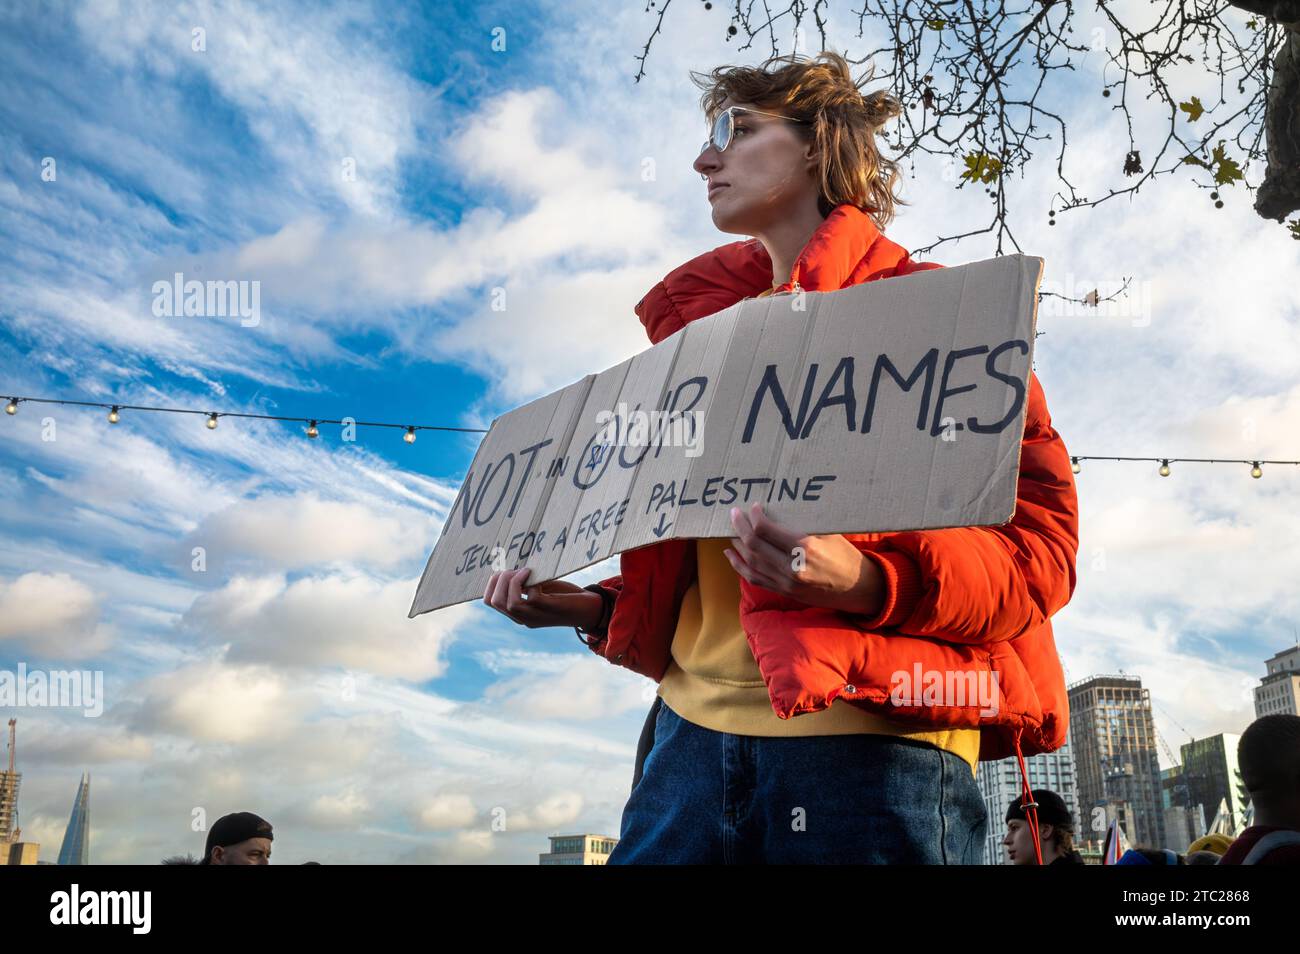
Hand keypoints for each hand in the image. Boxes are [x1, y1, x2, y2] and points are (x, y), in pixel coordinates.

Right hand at [483, 568, 604, 630]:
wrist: (591, 610)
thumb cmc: (566, 596)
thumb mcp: (541, 587)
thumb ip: (526, 582)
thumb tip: (511, 566)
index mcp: (519, 612)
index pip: (490, 602)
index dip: (490, 583)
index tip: (504, 570)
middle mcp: (524, 617)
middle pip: (495, 602)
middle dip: (499, 580)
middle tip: (514, 569)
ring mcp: (537, 616)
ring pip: (509, 604)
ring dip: (511, 582)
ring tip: (523, 570)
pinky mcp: (550, 609)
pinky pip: (531, 598)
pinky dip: (529, 583)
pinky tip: (535, 575)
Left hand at [724, 502, 884, 615]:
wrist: (856, 587)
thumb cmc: (844, 554)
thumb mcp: (828, 532)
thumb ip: (801, 524)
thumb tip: (778, 506)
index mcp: (804, 548)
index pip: (765, 530)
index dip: (754, 516)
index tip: (753, 507)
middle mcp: (792, 567)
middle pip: (754, 545)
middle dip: (740, 527)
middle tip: (734, 514)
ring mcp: (786, 583)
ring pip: (750, 562)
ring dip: (737, 544)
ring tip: (732, 530)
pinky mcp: (784, 592)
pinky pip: (754, 578)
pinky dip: (739, 565)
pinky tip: (731, 554)